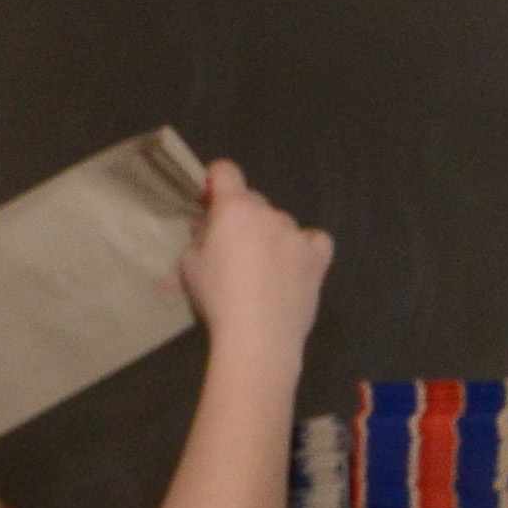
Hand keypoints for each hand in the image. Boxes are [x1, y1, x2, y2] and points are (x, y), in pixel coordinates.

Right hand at [181, 161, 333, 358]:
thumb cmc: (217, 299)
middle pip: (254, 200)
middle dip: (242, 216)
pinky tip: (297, 262)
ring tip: (265, 267)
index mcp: (234, 208)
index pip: (226, 171)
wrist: (258, 336)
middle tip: (233, 247)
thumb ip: (198, 237)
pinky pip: (316, 240)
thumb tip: (207, 228)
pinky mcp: (317, 259)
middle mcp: (268, 213)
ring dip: (271, 234)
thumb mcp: (189, 264)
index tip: (210, 200)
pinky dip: (306, 246)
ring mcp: (297, 235)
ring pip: (282, 222)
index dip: (216, 181)